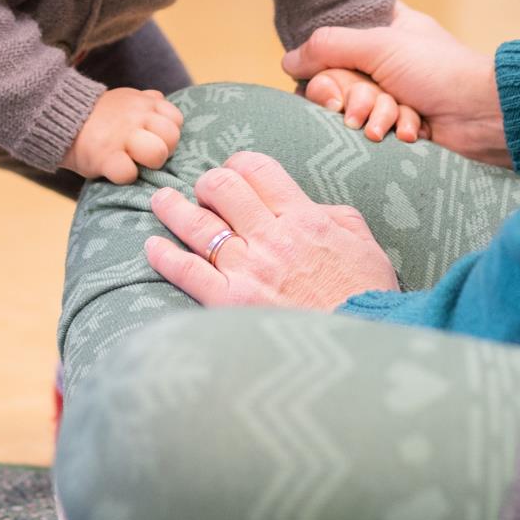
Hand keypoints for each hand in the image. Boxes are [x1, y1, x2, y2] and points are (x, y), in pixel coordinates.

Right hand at [63, 87, 183, 185]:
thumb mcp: (124, 99)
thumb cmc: (98, 116)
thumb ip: (146, 100)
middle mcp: (136, 117)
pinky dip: (124, 176)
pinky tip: (115, 170)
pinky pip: (129, 173)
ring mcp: (121, 136)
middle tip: (144, 154)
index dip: (168, 133)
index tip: (153, 138)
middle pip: (171, 137)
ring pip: (157, 154)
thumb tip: (161, 100)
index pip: (176, 120)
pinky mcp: (105, 157)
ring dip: (148, 164)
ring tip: (133, 162)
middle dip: (163, 150)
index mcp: (144, 103)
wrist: (59, 118)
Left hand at [146, 150, 399, 310]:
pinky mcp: (229, 303)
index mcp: (304, 218)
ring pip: (197, 224)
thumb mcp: (364, 245)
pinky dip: (164, 256)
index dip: (239, 165)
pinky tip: (152, 247)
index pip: (258, 170)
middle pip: (222, 188)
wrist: (360, 354)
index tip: (234, 173)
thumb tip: (309, 206)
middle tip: (203, 191)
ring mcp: (247, 269)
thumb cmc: (367, 300)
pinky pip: (186, 271)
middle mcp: (271, 237)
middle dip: (208, 183)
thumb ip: (335, 217)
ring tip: (161, 201)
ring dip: (173, 208)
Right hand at [284, 1, 512, 165]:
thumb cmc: (440, 71)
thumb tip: (287, 62)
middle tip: (365, 103)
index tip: (332, 74)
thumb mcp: (379, 45)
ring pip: (355, 108)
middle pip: (338, 80)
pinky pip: (377, 129)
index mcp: (385, 27)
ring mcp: (395, 92)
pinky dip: (393, 130)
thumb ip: (328, 47)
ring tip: (397, 118)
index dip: (327, 63)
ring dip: (375, 116)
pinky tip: (412, 131)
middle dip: (354, 96)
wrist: (485, 116)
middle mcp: (386, 59)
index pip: (334, 42)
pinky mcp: (402, 123)